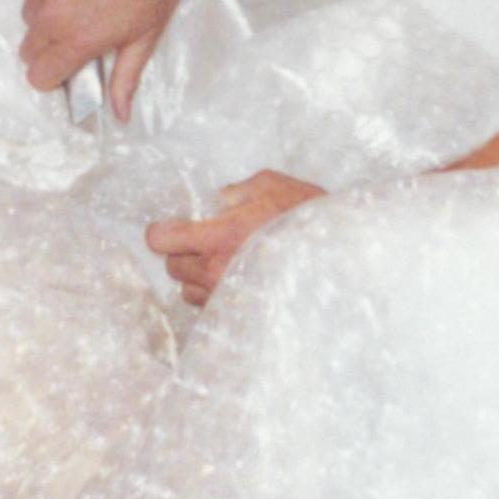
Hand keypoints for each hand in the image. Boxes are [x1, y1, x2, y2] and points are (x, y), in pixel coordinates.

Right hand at [22, 0, 198, 113]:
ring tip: (81, 1)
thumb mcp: (145, 37)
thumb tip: (119, 114)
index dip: (55, 75)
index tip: (71, 66)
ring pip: (29, 16)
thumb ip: (125, 78)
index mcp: (77, 40)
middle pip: (29, 50)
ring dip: (48, 16)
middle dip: (50, 48)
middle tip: (80, 33)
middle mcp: (51, 13)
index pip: (39, 77)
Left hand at [147, 171, 322, 305]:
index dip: (162, 230)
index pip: (160, 240)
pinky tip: (234, 279)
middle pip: (171, 266)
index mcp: (218, 235)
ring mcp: (226, 296)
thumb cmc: (305, 215)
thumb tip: (214, 199)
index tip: (173, 226)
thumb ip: (233, 190)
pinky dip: (212, 293)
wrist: (339, 253)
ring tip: (222, 262)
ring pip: (187, 290)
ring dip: (196, 276)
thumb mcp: (269, 185)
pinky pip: (207, 306)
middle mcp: (216, 270)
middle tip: (205, 241)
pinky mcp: (238, 313)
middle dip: (182, 252)